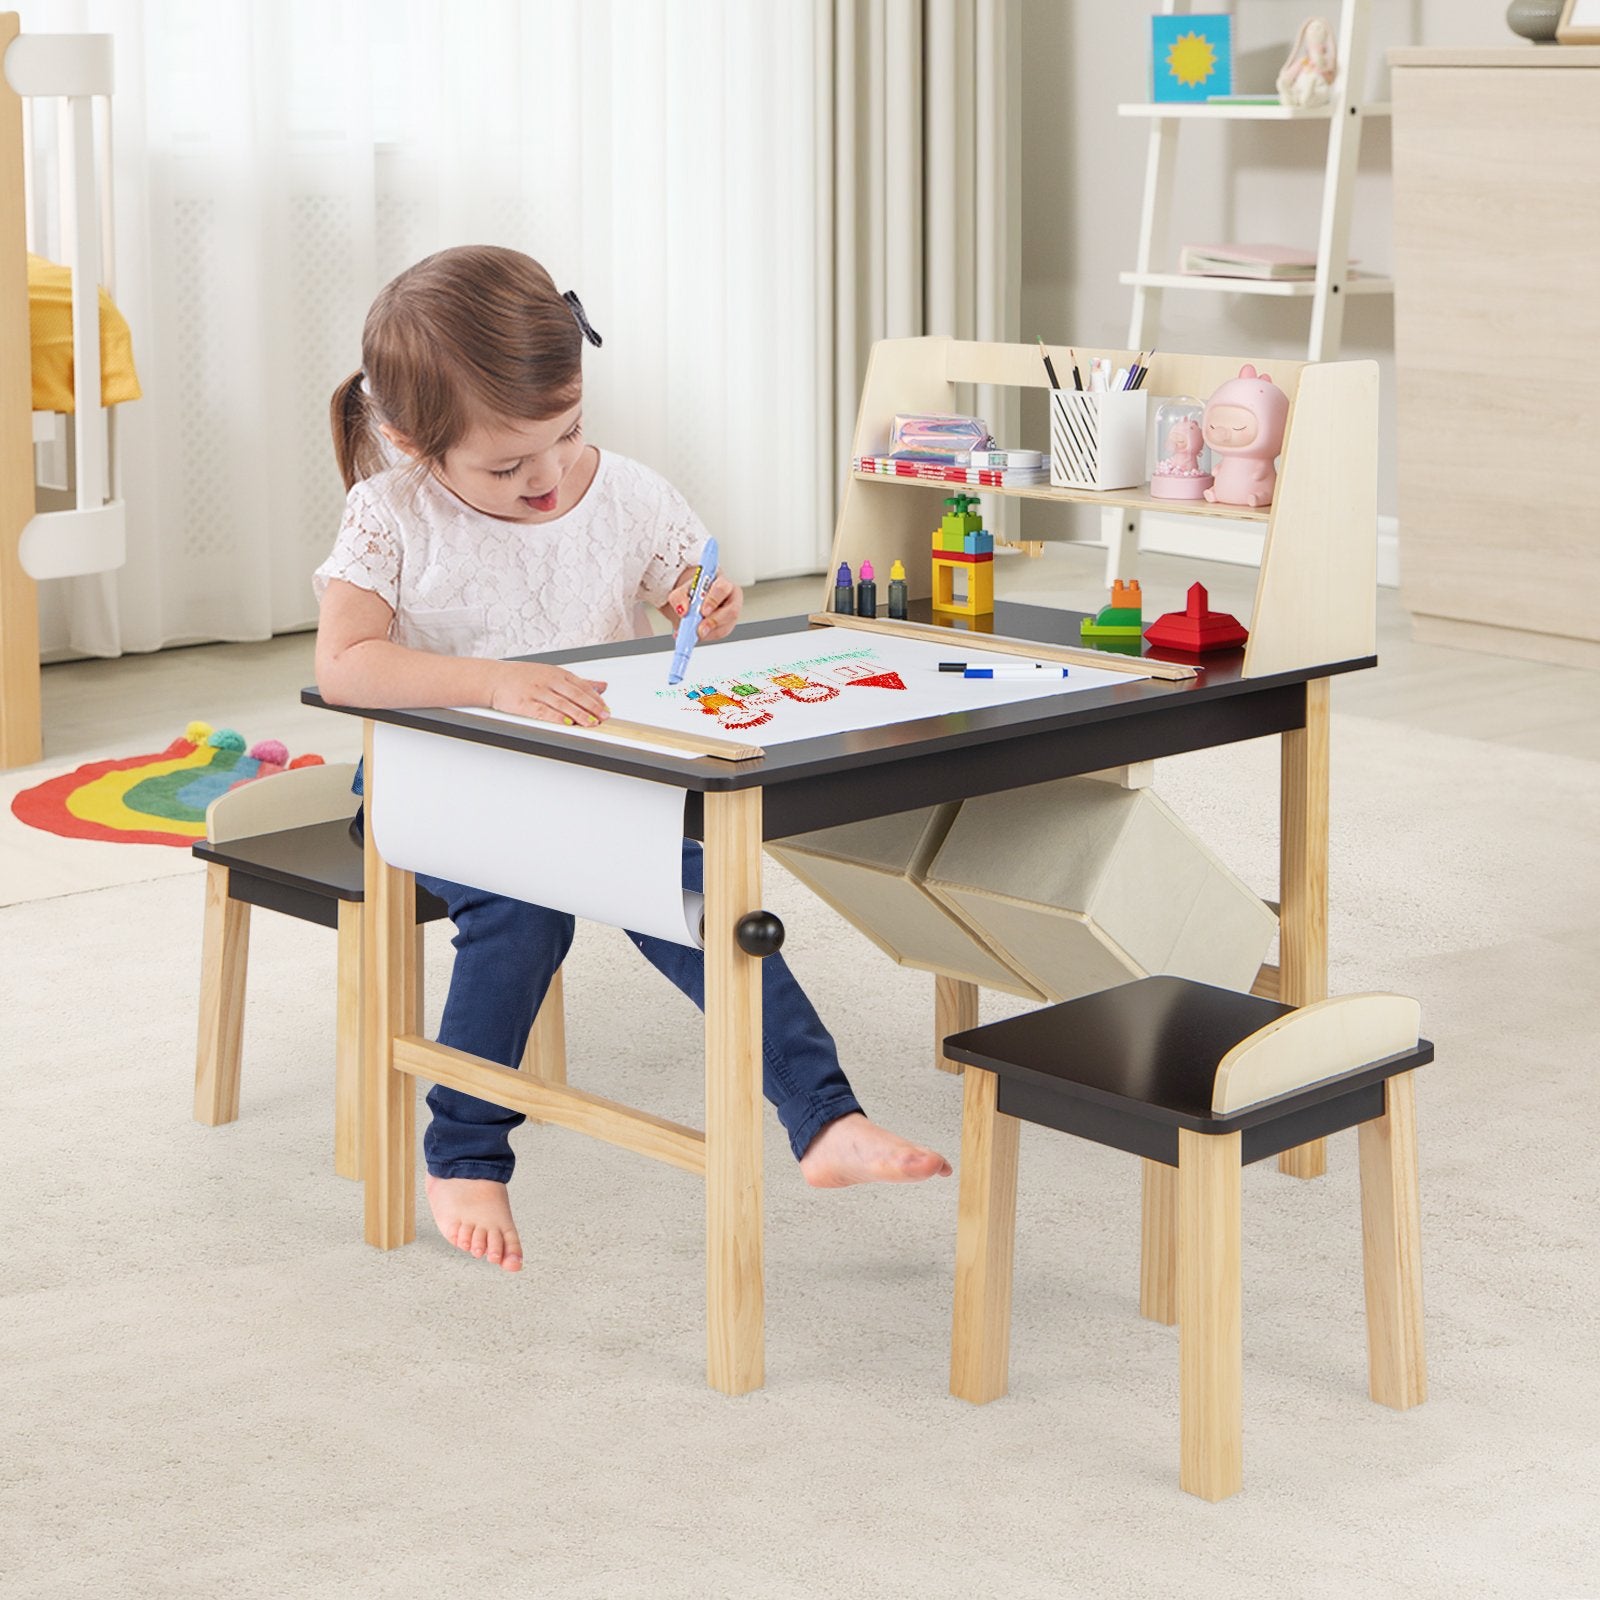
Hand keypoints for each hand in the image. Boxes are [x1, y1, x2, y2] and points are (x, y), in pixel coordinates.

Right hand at [488, 662, 608, 726]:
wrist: (494, 678)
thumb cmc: (523, 677)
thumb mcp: (553, 674)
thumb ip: (579, 682)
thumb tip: (603, 686)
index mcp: (557, 673)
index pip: (582, 686)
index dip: (596, 699)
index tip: (606, 709)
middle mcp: (548, 680)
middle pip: (575, 694)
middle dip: (592, 707)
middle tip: (604, 717)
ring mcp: (537, 691)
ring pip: (562, 703)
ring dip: (579, 714)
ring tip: (591, 723)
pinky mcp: (525, 703)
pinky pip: (544, 711)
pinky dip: (557, 718)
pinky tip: (567, 724)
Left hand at [668, 571, 741, 642]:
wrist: (696, 599)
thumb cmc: (694, 592)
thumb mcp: (682, 590)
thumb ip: (679, 597)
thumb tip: (682, 611)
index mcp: (723, 583)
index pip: (722, 589)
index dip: (713, 600)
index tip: (703, 611)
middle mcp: (732, 598)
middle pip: (730, 611)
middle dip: (713, 622)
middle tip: (699, 629)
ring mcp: (731, 614)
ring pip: (726, 626)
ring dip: (709, 632)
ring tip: (694, 633)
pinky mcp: (727, 626)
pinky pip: (719, 634)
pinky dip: (706, 637)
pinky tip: (696, 635)